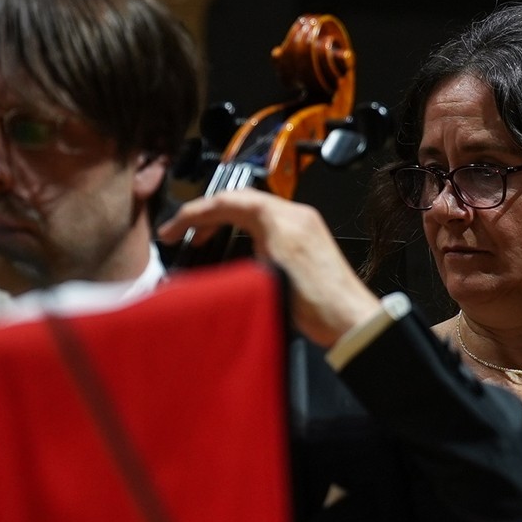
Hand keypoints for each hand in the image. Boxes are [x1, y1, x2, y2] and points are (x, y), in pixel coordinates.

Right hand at [157, 189, 380, 347]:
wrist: (349, 319)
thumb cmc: (316, 304)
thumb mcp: (263, 278)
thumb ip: (234, 255)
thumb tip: (207, 251)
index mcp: (280, 218)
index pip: (226, 203)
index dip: (192, 215)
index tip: (171, 230)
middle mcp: (294, 215)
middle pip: (240, 201)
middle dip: (207, 214)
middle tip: (183, 233)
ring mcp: (304, 226)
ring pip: (254, 210)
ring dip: (225, 220)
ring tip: (204, 239)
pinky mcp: (308, 240)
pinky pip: (270, 223)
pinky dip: (245, 229)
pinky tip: (235, 246)